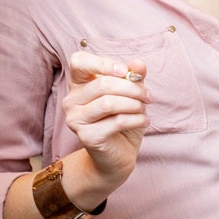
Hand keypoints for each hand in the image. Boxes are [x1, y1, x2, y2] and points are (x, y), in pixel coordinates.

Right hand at [62, 50, 149, 189]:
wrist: (117, 156)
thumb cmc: (122, 120)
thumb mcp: (130, 95)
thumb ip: (133, 77)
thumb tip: (138, 64)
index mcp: (78, 84)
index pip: (79, 61)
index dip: (102, 63)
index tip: (125, 71)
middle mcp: (71, 101)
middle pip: (102, 84)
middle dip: (132, 88)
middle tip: (148, 96)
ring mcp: (76, 120)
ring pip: (109, 103)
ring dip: (134, 104)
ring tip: (144, 109)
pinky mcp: (87, 137)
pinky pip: (116, 121)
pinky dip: (136, 119)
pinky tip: (144, 121)